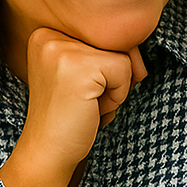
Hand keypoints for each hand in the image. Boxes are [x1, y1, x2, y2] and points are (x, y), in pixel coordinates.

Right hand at [0, 29, 146, 186]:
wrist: (47, 153)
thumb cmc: (70, 117)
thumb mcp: (87, 76)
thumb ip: (111, 55)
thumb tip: (140, 60)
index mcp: (46, 34)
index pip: (102, 36)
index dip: (104, 70)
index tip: (78, 92)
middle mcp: (49, 35)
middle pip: (113, 44)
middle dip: (111, 80)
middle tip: (82, 101)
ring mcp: (62, 50)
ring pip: (122, 58)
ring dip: (114, 90)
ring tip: (86, 105)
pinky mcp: (80, 68)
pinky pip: (125, 72)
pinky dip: (117, 97)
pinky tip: (91, 110)